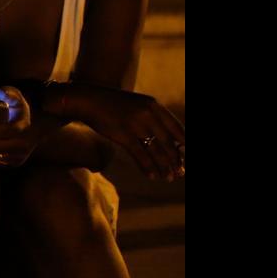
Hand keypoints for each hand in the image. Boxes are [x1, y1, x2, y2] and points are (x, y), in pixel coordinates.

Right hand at [68, 86, 185, 180]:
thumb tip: (171, 140)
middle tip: (180, 172)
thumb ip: (154, 118)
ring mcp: (136, 124)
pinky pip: (141, 155)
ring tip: (169, 177)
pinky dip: (148, 167)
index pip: (178, 128)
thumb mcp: (138, 105)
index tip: (187, 157)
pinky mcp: (124, 134)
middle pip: (168, 143)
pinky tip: (152, 176)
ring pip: (157, 151)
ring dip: (165, 167)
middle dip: (176, 160)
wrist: (89, 100)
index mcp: (155, 105)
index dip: (185, 145)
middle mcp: (149, 114)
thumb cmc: (114, 105)